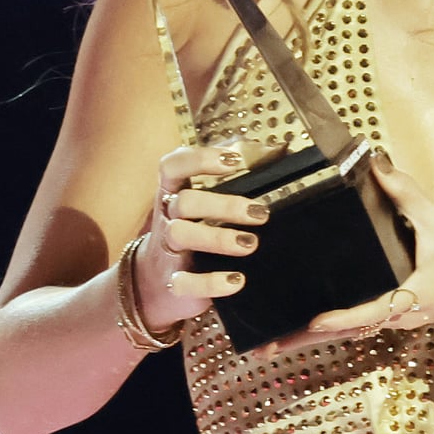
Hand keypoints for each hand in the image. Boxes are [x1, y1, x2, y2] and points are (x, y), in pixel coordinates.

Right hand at [132, 142, 268, 331]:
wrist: (156, 284)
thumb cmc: (194, 232)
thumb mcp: (207, 204)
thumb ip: (237, 176)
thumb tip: (277, 150)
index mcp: (174, 193)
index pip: (174, 166)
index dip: (200, 158)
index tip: (235, 161)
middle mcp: (167, 218)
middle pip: (185, 201)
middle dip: (223, 204)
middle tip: (260, 212)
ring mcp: (168, 251)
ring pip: (181, 234)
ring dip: (218, 238)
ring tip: (251, 243)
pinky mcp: (174, 283)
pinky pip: (185, 282)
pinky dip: (211, 282)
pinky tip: (237, 280)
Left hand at [269, 156, 433, 350]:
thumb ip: (406, 194)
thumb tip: (376, 164)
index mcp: (408, 298)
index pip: (369, 312)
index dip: (342, 318)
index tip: (313, 322)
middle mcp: (396, 314)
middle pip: (344, 332)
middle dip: (304, 340)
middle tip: (263, 348)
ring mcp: (394, 318)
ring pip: (347, 332)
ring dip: (310, 338)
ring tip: (271, 343)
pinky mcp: (395, 314)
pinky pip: (357, 324)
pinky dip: (330, 327)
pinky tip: (306, 324)